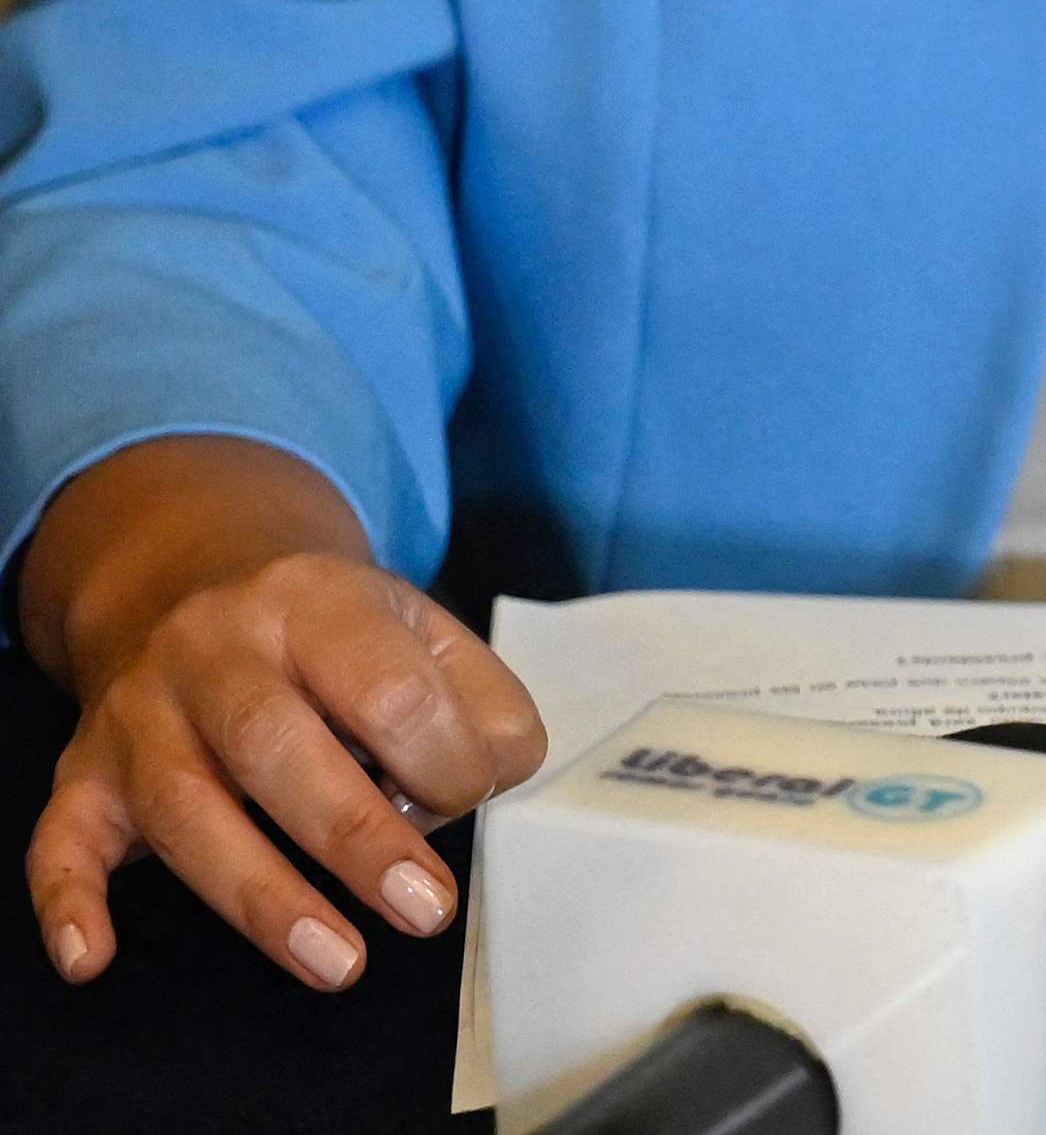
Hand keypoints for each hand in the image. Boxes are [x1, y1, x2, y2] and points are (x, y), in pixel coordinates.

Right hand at [18, 436, 549, 989]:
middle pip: (277, 747)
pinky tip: (92, 957)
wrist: (186, 576)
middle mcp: (214, 651)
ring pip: (184, 808)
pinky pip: (59, 839)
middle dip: (358, 838)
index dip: (442, 759)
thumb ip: (479, 696)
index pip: (388, 689)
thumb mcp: (419, 624)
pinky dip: (67, 902)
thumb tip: (493, 776)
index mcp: (316, 602)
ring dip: (260, 895)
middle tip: (425, 909)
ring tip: (337, 961)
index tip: (469, 800)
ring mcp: (140, 714)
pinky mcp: (84, 773)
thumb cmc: (328, 630)